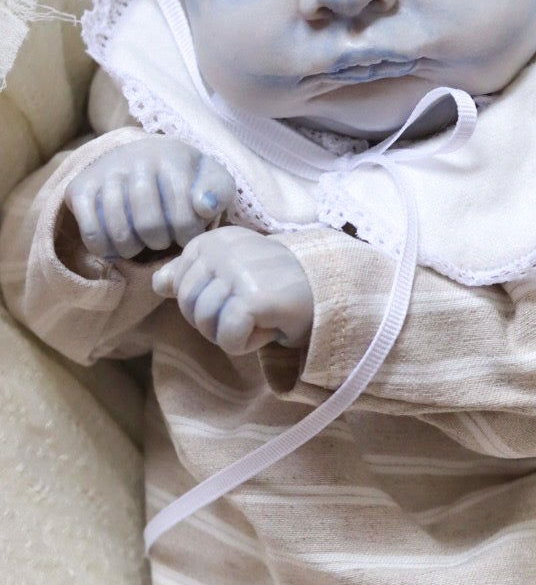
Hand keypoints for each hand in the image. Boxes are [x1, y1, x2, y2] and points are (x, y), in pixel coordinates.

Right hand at [63, 136, 234, 259]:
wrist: (142, 156)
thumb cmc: (185, 178)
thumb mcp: (212, 180)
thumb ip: (218, 193)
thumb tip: (204, 207)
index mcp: (172, 156)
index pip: (183, 217)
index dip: (188, 237)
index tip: (187, 236)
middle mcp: (134, 158)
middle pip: (149, 225)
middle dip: (161, 242)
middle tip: (164, 239)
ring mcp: (104, 172)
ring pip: (119, 231)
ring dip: (134, 249)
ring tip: (143, 243)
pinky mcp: (79, 187)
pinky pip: (91, 233)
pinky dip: (106, 249)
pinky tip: (119, 245)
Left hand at [152, 226, 313, 354]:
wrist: (329, 288)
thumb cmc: (278, 284)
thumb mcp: (232, 274)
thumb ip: (192, 276)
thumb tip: (158, 283)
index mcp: (212, 240)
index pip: (178, 286)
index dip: (206, 302)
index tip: (238, 295)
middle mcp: (221, 249)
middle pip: (188, 307)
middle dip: (215, 322)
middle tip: (249, 313)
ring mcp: (236, 272)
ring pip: (205, 324)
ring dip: (233, 334)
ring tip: (260, 318)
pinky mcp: (252, 298)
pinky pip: (229, 338)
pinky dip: (247, 344)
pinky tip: (268, 328)